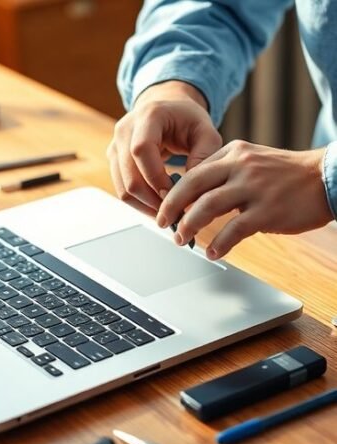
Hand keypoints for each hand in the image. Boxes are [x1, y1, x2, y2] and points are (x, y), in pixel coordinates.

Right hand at [107, 81, 221, 215]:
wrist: (167, 110)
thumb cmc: (187, 120)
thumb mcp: (206, 131)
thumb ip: (204, 156)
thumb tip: (191, 190)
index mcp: (148, 116)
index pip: (141, 150)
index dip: (156, 177)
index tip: (174, 194)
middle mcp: (125, 130)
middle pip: (129, 175)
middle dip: (152, 199)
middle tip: (174, 212)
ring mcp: (115, 146)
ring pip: (123, 188)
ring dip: (145, 205)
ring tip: (167, 212)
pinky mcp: (114, 161)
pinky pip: (122, 189)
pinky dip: (139, 203)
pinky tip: (158, 206)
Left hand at [157, 140, 333, 258]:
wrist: (327, 177)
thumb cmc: (285, 174)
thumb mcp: (252, 159)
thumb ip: (224, 170)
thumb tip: (194, 193)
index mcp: (233, 152)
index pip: (193, 172)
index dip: (174, 192)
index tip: (164, 208)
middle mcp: (240, 166)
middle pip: (193, 185)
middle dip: (171, 206)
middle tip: (161, 223)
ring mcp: (254, 187)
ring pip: (208, 206)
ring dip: (189, 225)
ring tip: (181, 239)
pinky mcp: (268, 210)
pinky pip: (234, 229)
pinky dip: (219, 243)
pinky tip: (212, 252)